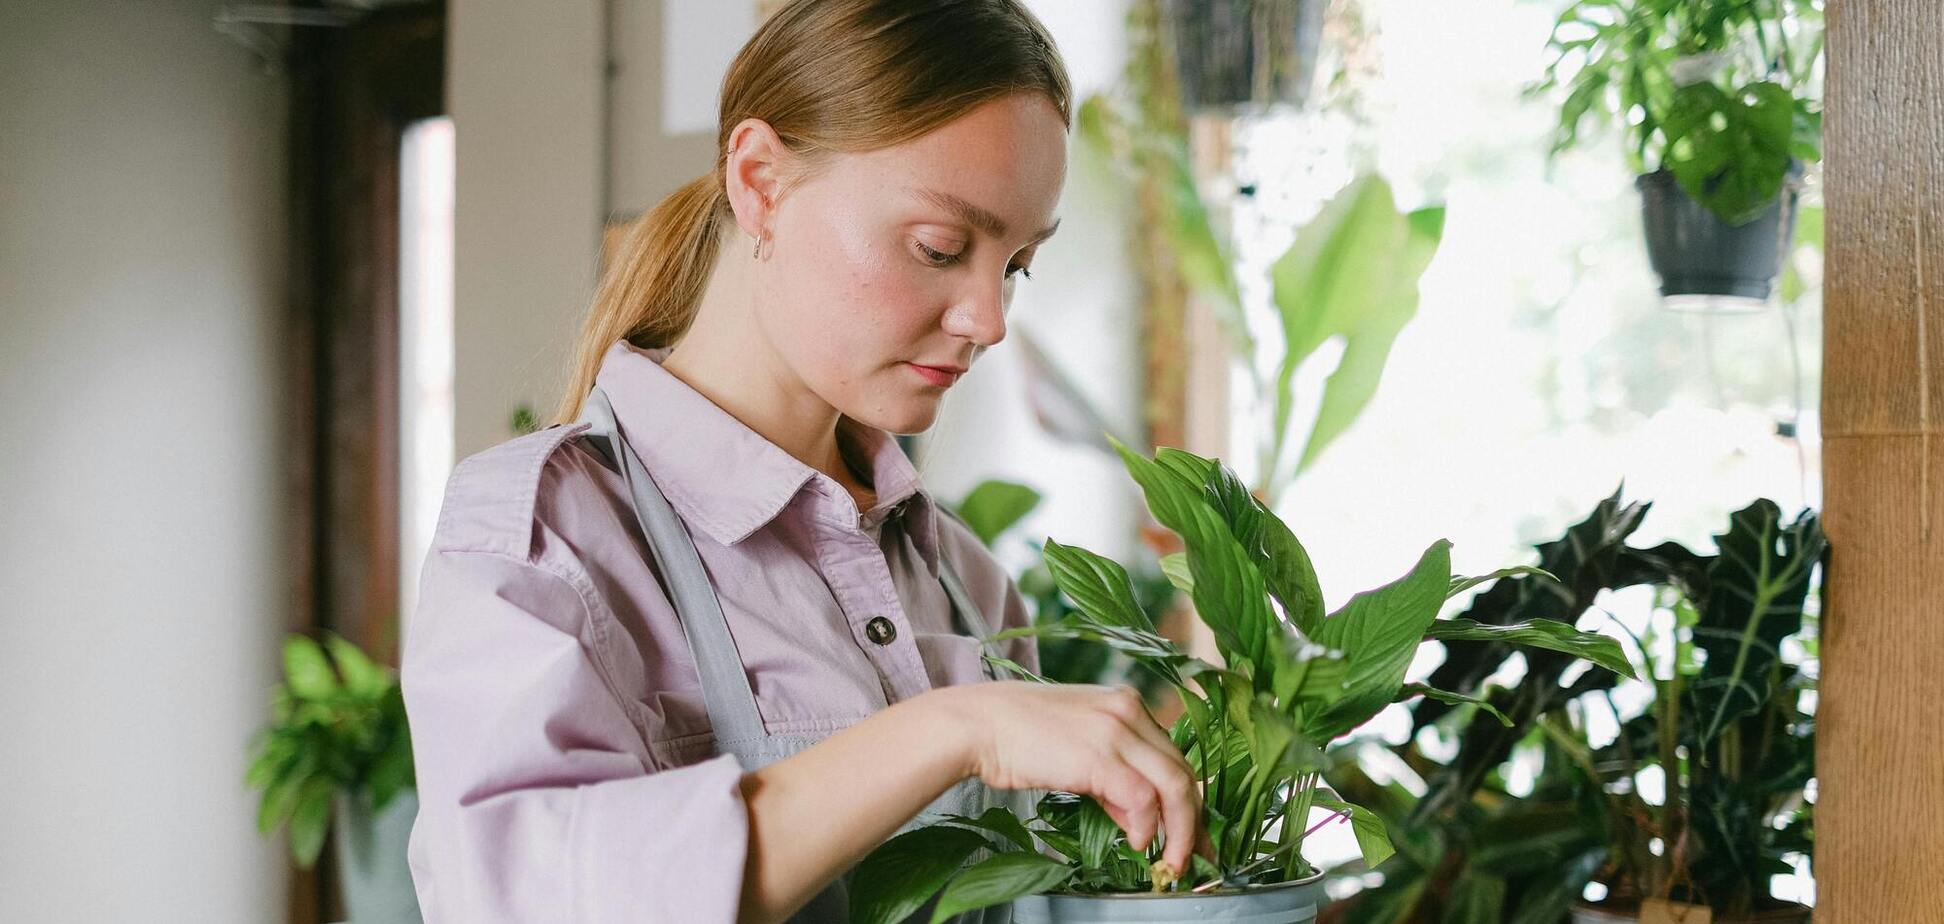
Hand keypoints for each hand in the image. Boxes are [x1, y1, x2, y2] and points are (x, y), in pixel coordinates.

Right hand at [925, 680, 1204, 876]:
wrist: (977, 724)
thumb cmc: (1017, 738)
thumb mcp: (1078, 748)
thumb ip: (1113, 777)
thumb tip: (1140, 819)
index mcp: (1126, 704)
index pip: (1173, 757)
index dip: (1187, 801)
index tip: (1193, 835)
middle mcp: (1129, 711)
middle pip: (1183, 772)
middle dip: (1193, 822)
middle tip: (1193, 858)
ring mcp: (1117, 731)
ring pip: (1176, 786)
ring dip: (1180, 832)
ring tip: (1170, 862)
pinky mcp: (1100, 756)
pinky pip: (1143, 798)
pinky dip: (1148, 827)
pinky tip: (1136, 842)